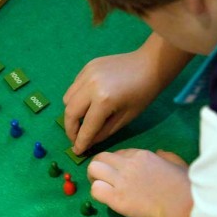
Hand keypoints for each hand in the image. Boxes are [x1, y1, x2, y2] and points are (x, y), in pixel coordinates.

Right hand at [63, 34, 193, 154]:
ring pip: (67, 99)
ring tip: (80, 120)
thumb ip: (104, 132)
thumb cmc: (143, 94)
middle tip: (75, 138)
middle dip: (70, 129)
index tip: (76, 151)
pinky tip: (87, 102)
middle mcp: (90, 86)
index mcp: (104, 100)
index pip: (86, 126)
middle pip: (70, 112)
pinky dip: (76, 97)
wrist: (149, 65)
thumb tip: (87, 142)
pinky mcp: (87, 67)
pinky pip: (74, 86)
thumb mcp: (126, 118)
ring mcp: (87, 74)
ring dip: (71, 113)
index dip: (81, 142)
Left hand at [88, 148, 191, 216]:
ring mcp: (121, 181)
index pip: (119, 153)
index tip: (119, 173)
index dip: (116, 163)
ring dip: (93, 177)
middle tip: (102, 178)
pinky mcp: (117, 199)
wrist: (182, 207)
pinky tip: (105, 199)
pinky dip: (97, 193)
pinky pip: (95, 190)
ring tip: (99, 186)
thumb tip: (160, 153)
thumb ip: (167, 157)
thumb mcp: (178, 164)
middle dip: (99, 166)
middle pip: (101, 157)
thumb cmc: (185, 188)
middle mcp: (128, 164)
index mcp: (142, 155)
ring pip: (93, 169)